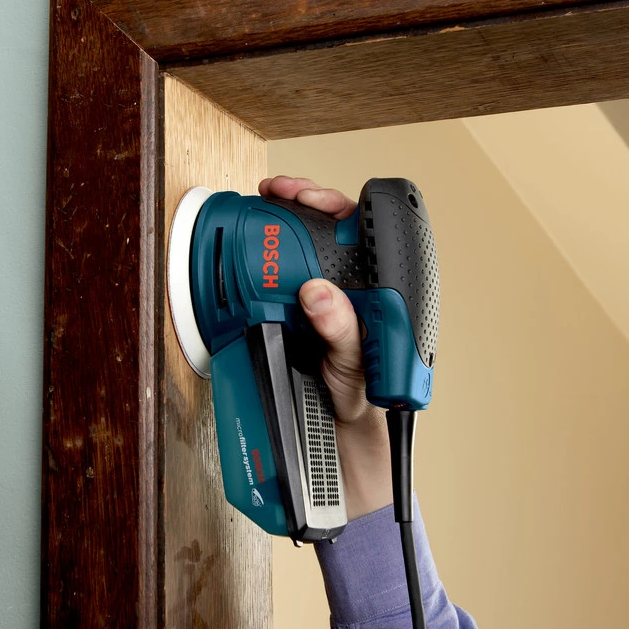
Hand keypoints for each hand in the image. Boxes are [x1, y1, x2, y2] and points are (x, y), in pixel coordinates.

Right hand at [258, 176, 392, 518]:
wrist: (343, 435)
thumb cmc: (366, 397)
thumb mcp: (354, 365)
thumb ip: (341, 330)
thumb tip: (320, 293)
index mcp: (376, 292)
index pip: (358, 232)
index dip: (331, 205)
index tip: (302, 194)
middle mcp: (352, 290)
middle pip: (326, 232)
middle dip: (298, 203)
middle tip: (273, 193)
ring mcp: (324, 301)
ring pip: (302, 253)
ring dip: (280, 230)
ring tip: (259, 214)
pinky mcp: (299, 316)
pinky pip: (281, 284)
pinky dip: (263, 267)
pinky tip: (252, 258)